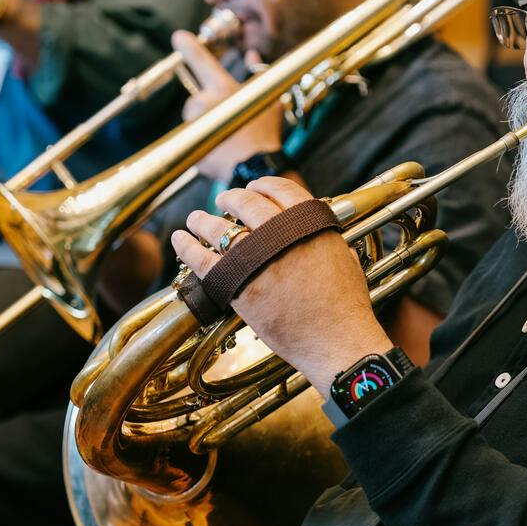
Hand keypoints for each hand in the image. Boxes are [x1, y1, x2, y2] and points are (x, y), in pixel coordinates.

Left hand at [171, 177, 390, 392]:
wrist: (336, 341)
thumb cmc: (346, 306)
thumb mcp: (344, 259)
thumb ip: (326, 239)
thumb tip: (315, 233)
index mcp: (309, 224)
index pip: (281, 189)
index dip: (263, 185)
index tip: (253, 187)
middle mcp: (281, 236)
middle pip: (247, 203)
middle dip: (231, 198)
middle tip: (223, 199)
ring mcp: (257, 260)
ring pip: (220, 229)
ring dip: (203, 220)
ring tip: (195, 218)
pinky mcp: (238, 287)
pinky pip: (204, 261)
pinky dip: (187, 247)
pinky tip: (180, 240)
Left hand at [172, 30, 283, 181]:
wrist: (255, 167)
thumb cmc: (264, 134)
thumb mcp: (268, 99)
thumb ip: (257, 73)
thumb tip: (251, 54)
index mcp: (222, 88)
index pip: (202, 61)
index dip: (189, 47)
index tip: (178, 36)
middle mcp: (204, 101)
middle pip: (197, 99)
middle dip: (209, 109)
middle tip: (228, 125)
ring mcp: (194, 122)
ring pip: (194, 119)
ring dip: (205, 125)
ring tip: (226, 138)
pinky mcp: (188, 141)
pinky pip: (192, 138)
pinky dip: (202, 142)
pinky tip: (219, 149)